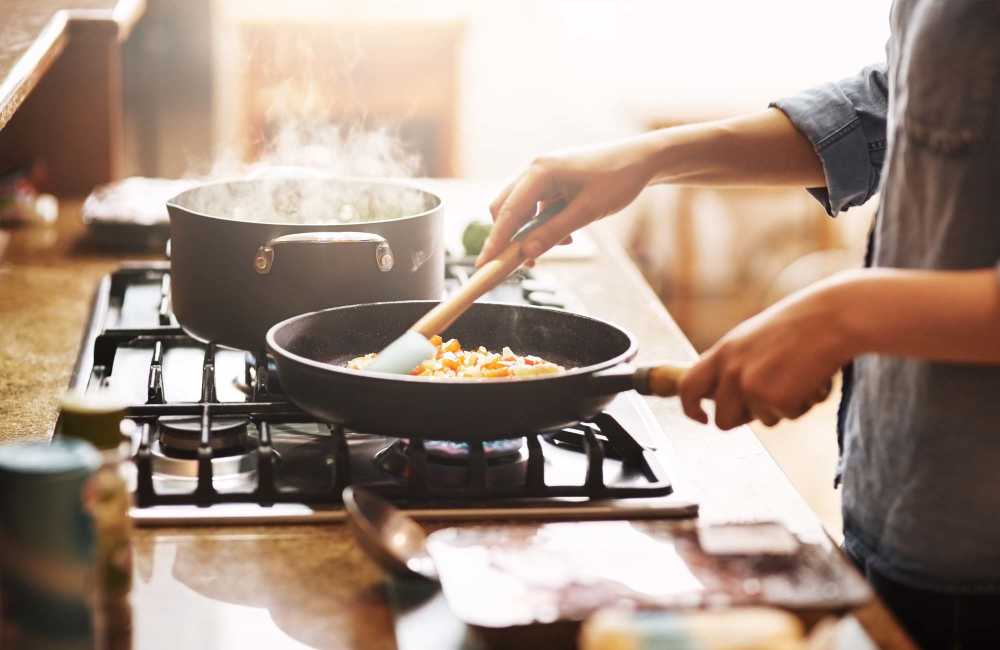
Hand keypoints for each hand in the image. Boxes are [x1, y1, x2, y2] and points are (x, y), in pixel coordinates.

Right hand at [476, 137, 657, 265]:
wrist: (641, 160)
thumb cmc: (618, 180)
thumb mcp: (587, 212)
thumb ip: (553, 232)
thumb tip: (526, 253)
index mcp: (540, 171)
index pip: (507, 212)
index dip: (494, 241)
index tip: (483, 265)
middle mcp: (535, 169)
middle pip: (506, 209)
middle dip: (511, 238)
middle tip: (523, 264)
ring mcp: (542, 174)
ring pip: (521, 210)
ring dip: (532, 233)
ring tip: (562, 245)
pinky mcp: (552, 181)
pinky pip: (536, 207)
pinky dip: (543, 224)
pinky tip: (567, 234)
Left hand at [679, 279, 853, 429]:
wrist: (832, 318)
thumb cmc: (799, 325)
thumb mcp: (752, 339)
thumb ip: (734, 364)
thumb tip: (721, 396)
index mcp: (722, 352)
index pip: (688, 387)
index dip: (690, 408)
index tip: (701, 418)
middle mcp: (731, 371)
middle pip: (723, 420)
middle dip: (744, 420)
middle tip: (770, 400)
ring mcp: (752, 387)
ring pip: (762, 421)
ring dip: (782, 407)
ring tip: (798, 375)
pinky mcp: (777, 400)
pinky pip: (789, 417)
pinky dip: (804, 404)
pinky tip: (812, 379)